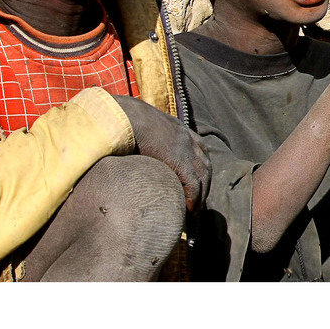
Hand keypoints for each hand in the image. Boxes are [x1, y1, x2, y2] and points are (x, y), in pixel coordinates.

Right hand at [111, 95, 210, 212]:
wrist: (124, 117)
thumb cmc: (125, 122)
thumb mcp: (143, 127)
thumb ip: (148, 138)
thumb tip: (138, 150)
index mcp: (180, 130)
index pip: (200, 151)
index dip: (200, 169)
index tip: (197, 184)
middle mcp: (187, 138)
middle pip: (205, 166)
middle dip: (204, 185)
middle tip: (198, 203)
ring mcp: (185, 148)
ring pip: (203, 177)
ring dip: (201, 196)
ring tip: (194, 211)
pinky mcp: (179, 160)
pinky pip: (193, 184)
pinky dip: (194, 198)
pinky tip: (189, 210)